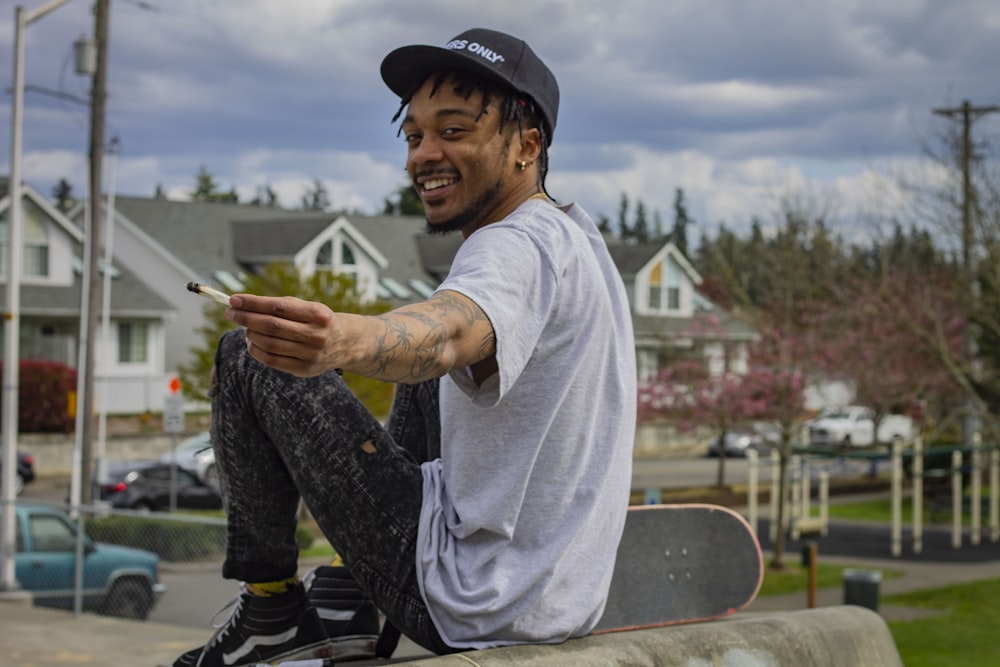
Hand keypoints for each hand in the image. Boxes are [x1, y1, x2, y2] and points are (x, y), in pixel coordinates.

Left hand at [226, 294, 345, 376]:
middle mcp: (316, 335)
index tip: (234, 299)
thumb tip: (243, 305)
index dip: (253, 303)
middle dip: (246, 318)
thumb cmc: (317, 320)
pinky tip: (251, 343)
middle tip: (231, 313)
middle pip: (272, 326)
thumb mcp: (307, 307)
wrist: (344, 343)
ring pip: (270, 344)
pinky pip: (272, 360)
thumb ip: (279, 305)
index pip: (278, 307)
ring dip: (250, 334)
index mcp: (318, 314)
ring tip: (244, 328)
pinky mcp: (304, 369)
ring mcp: (311, 354)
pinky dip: (256, 351)